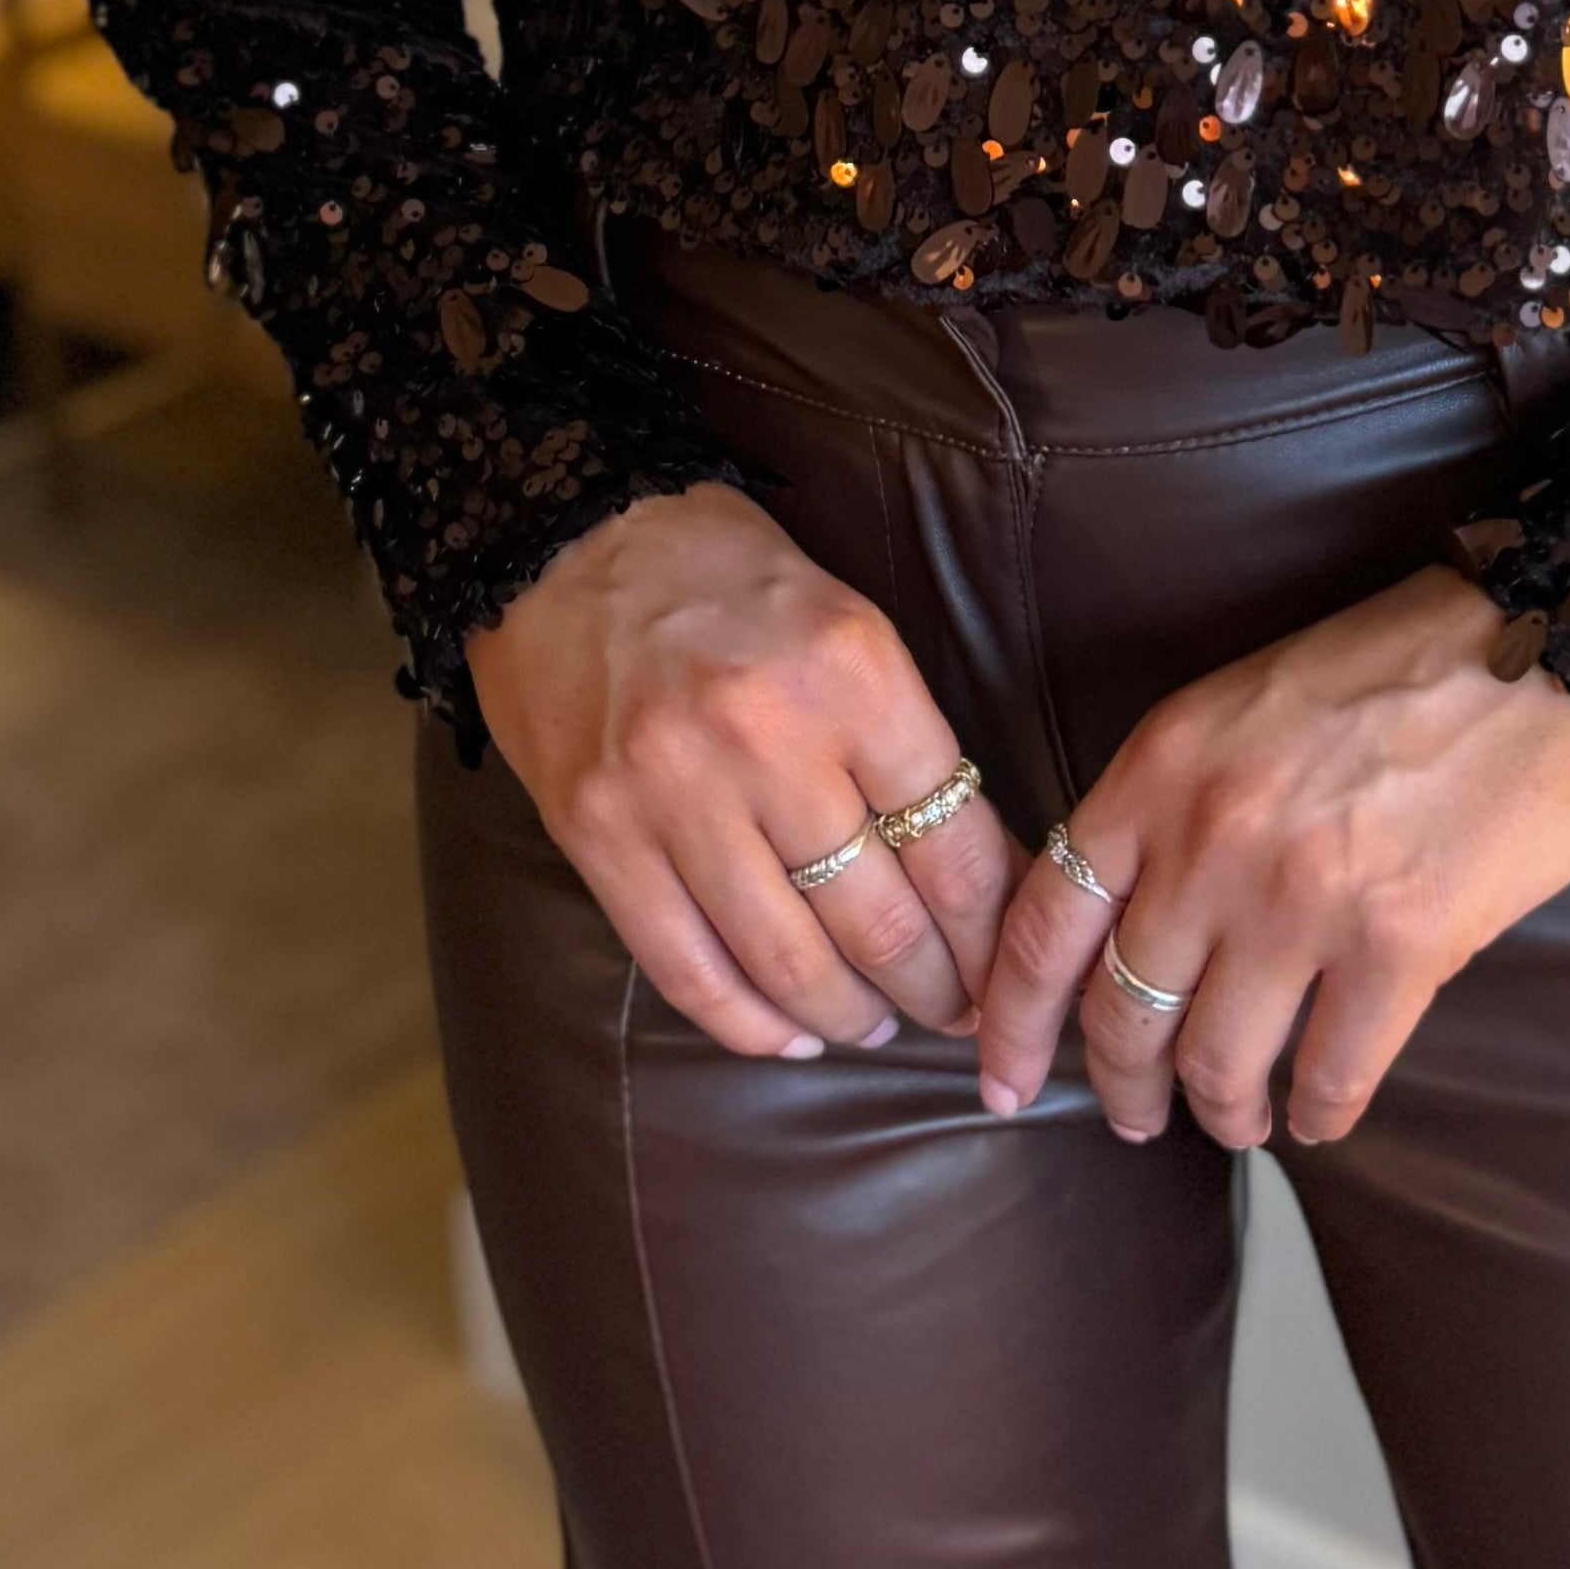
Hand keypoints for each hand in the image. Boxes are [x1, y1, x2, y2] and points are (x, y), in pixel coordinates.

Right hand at [465, 481, 1019, 1061]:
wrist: (562, 535)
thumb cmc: (724, 574)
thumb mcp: (844, 621)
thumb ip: (899, 738)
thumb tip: (969, 867)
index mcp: (850, 669)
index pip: (952, 837)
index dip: (991, 925)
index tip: (1007, 962)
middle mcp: (765, 736)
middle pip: (879, 917)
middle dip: (934, 987)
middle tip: (956, 1014)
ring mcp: (673, 793)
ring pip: (787, 960)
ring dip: (847, 1016)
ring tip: (876, 1025)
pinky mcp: (598, 836)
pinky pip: (686, 970)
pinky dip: (748, 1023)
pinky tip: (789, 1033)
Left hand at [973, 567, 1569, 1150]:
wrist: (1553, 641)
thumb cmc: (1408, 660)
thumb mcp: (1250, 700)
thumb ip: (1181, 798)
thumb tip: (1139, 918)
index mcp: (1166, 763)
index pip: (1049, 918)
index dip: (1011, 1016)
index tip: (999, 1076)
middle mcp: (1216, 836)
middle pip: (1122, 1010)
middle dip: (1119, 1084)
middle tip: (1134, 1114)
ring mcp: (1307, 897)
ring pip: (1216, 1062)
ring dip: (1221, 1112)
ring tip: (1238, 1120)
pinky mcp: (1404, 947)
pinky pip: (1330, 1078)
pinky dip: (1316, 1116)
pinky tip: (1320, 1114)